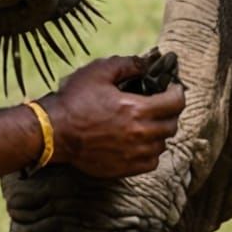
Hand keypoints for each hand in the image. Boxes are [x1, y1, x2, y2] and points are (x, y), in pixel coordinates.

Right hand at [44, 55, 184, 178]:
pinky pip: (151, 162)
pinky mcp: (124, 168)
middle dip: (171, 112)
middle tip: (163, 104)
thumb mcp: (99, 72)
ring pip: (162, 145)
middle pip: (172, 125)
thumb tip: (146, 63)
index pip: (175, 103)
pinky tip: (142, 142)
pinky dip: (151, 152)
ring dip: (161, 132)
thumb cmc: (74, 101)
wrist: (54, 132)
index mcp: (137, 109)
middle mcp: (140, 134)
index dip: (178, 92)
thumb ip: (127, 64)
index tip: (174, 89)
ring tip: (150, 123)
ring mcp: (133, 154)